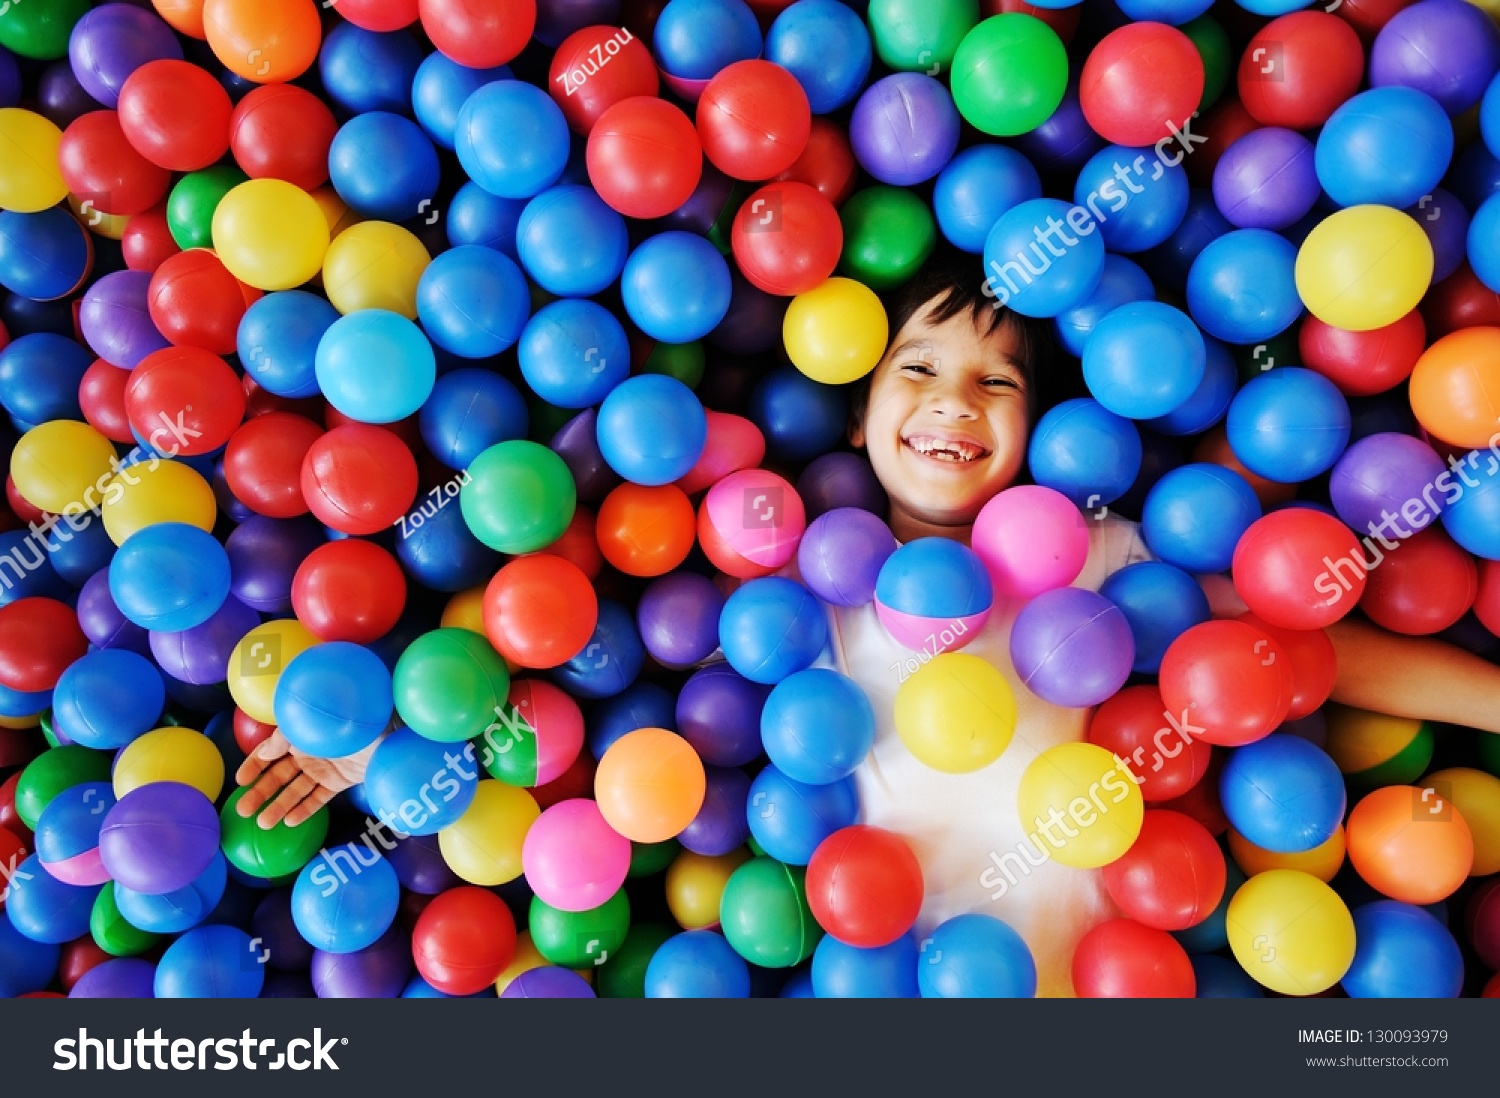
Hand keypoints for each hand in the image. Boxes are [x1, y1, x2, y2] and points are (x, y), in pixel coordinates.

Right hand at [234, 731, 379, 829]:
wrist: (382, 731)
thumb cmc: (344, 721)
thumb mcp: (308, 726)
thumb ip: (284, 738)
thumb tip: (264, 752)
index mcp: (298, 737)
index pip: (269, 753)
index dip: (254, 766)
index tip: (240, 781)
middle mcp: (308, 754)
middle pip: (279, 776)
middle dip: (260, 793)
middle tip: (242, 811)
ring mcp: (323, 769)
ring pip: (296, 791)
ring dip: (279, 807)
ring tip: (263, 824)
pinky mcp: (339, 782)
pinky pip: (318, 798)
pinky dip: (305, 810)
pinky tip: (289, 822)